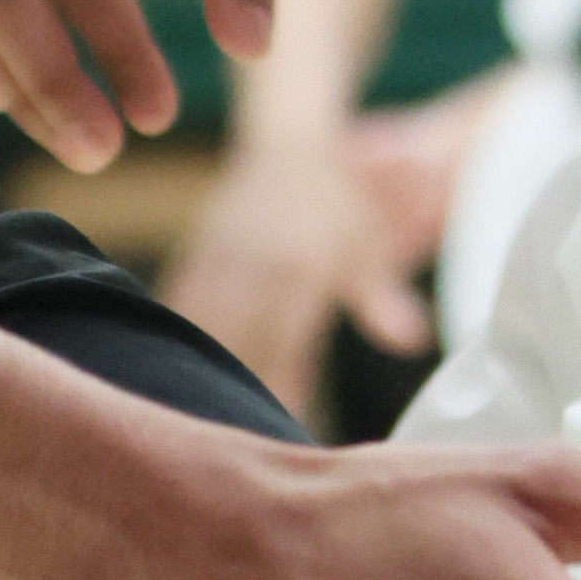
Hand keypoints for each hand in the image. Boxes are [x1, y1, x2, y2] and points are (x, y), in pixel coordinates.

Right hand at [167, 104, 481, 400]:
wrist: (294, 145)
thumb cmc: (339, 206)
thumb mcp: (368, 250)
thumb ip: (384, 300)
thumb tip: (414, 339)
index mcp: (300, 261)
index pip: (285, 336)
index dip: (278, 382)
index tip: (279, 419)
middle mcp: (257, 256)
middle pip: (237, 334)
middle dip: (235, 385)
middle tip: (232, 434)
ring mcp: (222, 250)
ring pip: (202, 319)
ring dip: (198, 367)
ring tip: (196, 415)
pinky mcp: (198, 247)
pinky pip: (179, 296)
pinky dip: (174, 335)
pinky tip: (166, 372)